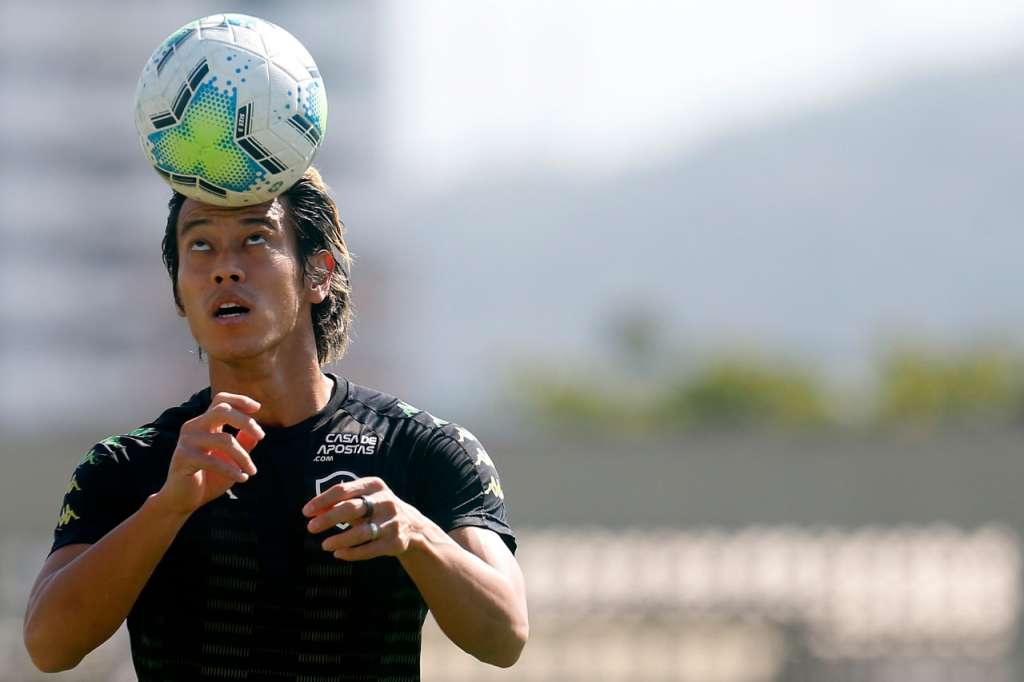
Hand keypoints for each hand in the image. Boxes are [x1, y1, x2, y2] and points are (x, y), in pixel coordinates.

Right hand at [155, 393, 262, 515]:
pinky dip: (232, 470)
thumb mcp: (231, 459)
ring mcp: (187, 441)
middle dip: (246, 421)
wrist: (183, 500)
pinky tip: (242, 478)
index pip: (220, 400)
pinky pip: (214, 461)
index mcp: (204, 423)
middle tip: (261, 436)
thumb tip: (256, 432)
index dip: (239, 400)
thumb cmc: (209, 477)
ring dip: (243, 457)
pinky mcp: (183, 458)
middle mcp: (193, 427)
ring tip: (252, 471)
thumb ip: (242, 444)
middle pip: (222, 410)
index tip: (257, 408)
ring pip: (224, 439)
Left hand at [303, 477, 421, 560]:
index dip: (323, 500)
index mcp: (374, 485)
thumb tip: (311, 511)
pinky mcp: (395, 542)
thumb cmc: (377, 510)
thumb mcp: (362, 500)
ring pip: (361, 532)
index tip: (306, 511)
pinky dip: (352, 553)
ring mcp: (392, 522)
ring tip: (325, 545)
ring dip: (339, 539)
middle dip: (328, 518)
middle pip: (351, 508)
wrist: (413, 526)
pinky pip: (369, 549)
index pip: (343, 489)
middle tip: (310, 528)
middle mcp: (385, 501)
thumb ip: (337, 504)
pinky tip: (338, 554)